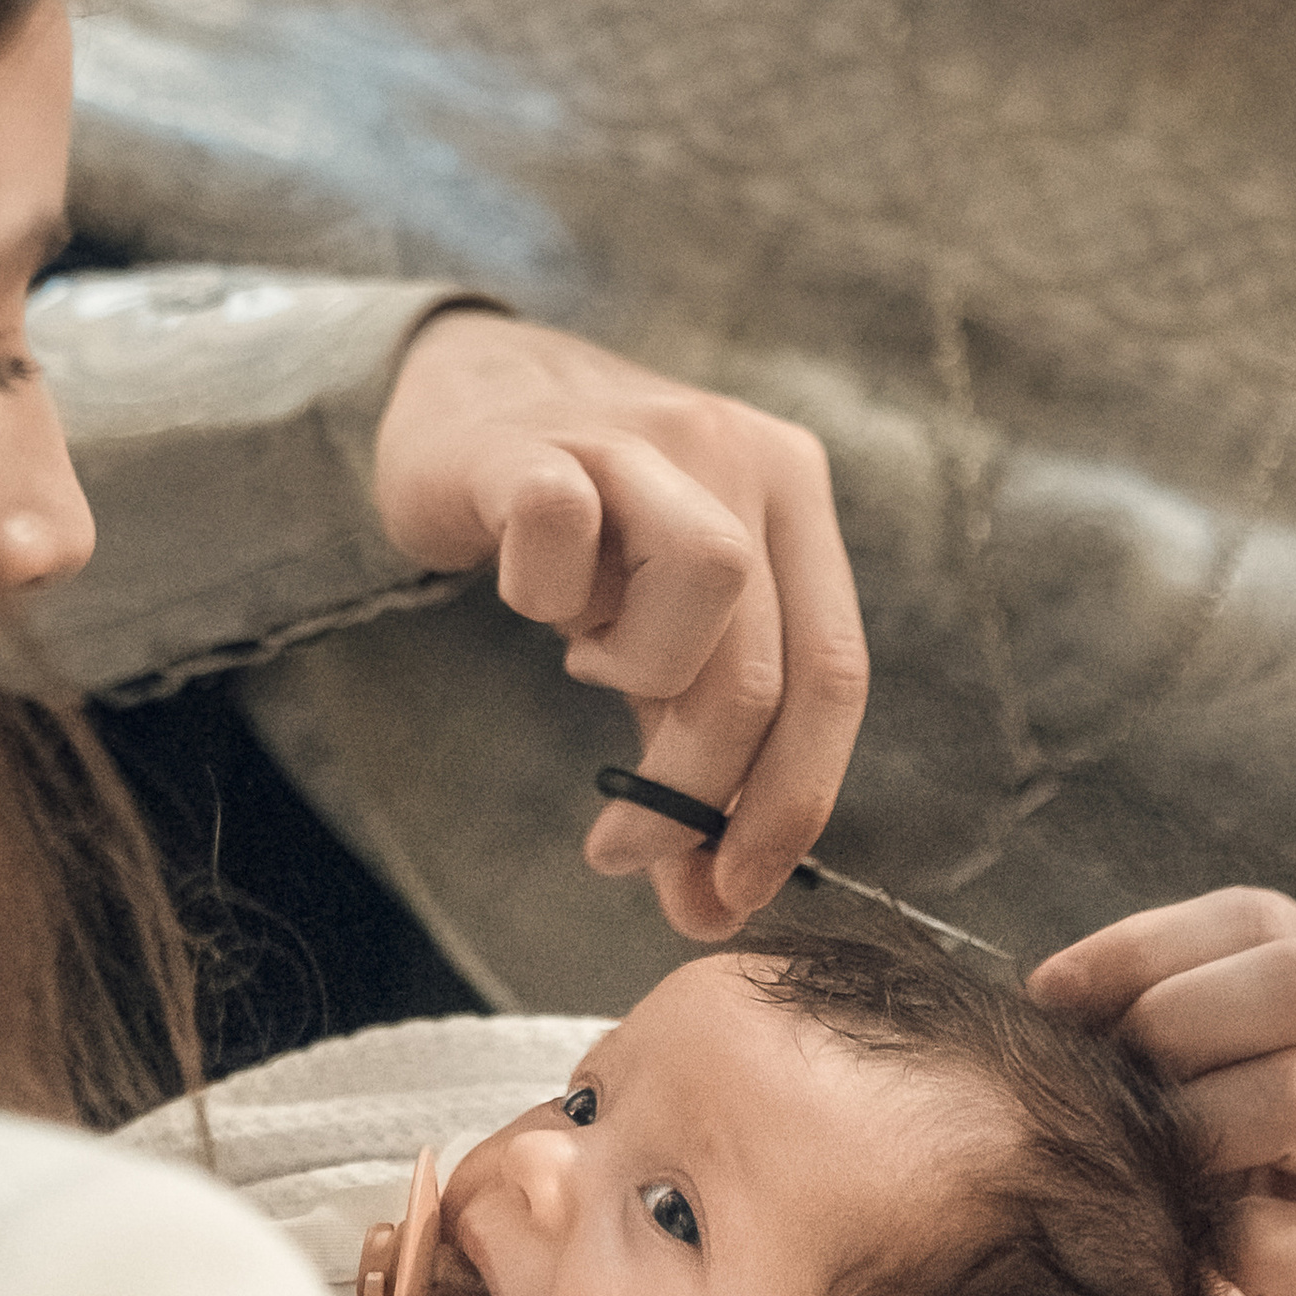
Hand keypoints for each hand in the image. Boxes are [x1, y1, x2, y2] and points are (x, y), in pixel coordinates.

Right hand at [370, 310, 869, 934]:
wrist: (461, 392)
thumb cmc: (577, 535)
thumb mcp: (654, 638)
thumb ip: (686, 753)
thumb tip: (704, 903)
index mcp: (792, 499)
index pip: (834, 674)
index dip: (793, 802)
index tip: (734, 893)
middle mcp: (738, 454)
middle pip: (767, 657)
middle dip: (700, 789)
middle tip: (622, 849)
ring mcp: (640, 437)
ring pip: (711, 578)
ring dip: (642, 668)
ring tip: (586, 663)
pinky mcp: (534, 440)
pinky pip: (562, 523)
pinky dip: (543, 590)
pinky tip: (525, 591)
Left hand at [1028, 890, 1295, 1295]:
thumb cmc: (1238, 1180)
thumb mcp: (1210, 1079)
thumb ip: (1156, 1022)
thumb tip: (1047, 996)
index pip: (1259, 919)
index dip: (1143, 944)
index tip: (1049, 991)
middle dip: (1176, 1016)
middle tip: (1110, 1077)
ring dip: (1187, 1125)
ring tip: (1138, 1164)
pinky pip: (1267, 1235)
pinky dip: (1193, 1241)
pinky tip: (1160, 1253)